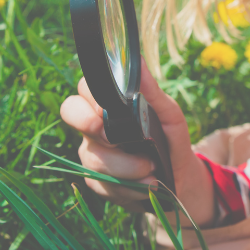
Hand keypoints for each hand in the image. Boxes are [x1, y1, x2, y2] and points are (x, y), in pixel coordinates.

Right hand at [60, 59, 215, 223]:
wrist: (179, 180)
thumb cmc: (171, 140)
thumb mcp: (169, 115)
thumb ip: (153, 92)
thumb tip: (139, 63)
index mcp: (109, 105)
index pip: (85, 88)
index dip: (92, 97)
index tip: (109, 108)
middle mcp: (94, 127)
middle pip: (69, 112)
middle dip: (87, 123)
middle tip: (114, 138)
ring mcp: (92, 153)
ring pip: (91, 157)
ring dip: (125, 167)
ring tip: (151, 170)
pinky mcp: (96, 181)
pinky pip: (101, 183)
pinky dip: (127, 187)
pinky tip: (145, 184)